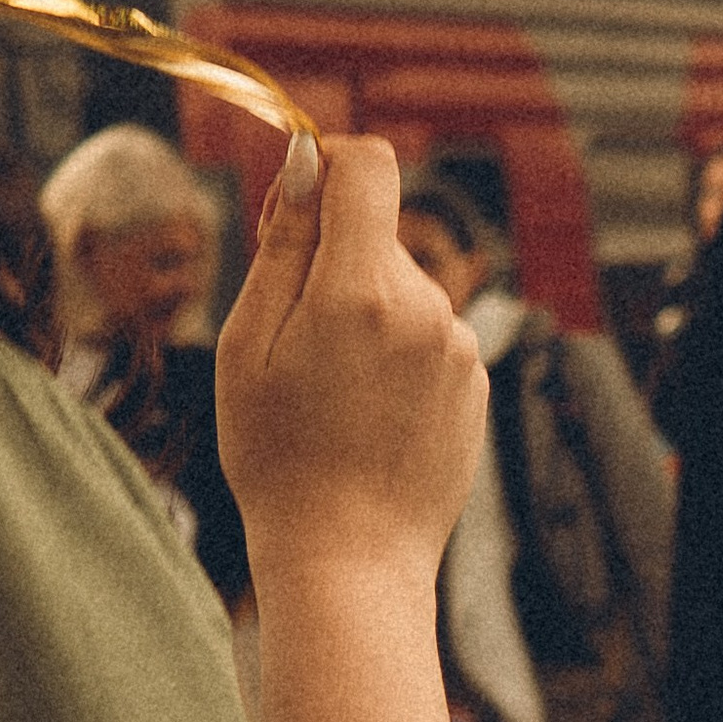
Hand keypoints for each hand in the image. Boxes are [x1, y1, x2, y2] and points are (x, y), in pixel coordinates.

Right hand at [216, 133, 487, 577]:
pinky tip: (366, 415)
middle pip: (377, 235)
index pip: (368, 166)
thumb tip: (307, 163)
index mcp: (361, 290)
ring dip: (364, 313)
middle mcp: (425, 307)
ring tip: (329, 394)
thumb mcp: (248, 345)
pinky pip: (426, 337)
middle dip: (332, 259)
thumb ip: (283, 245)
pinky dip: (395, 354)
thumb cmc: (278, 457)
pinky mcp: (474, 381)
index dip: (330, 163)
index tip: (299, 195)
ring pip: (400, 290)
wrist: (349, 559)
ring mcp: (458, 346)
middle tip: (288, 334)